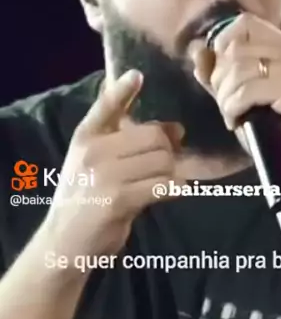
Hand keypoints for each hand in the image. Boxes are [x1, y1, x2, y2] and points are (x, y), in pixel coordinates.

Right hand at [43, 70, 185, 259]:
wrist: (65, 242)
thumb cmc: (86, 198)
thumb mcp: (94, 162)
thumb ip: (127, 141)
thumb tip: (177, 129)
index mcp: (86, 137)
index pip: (106, 105)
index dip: (123, 89)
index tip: (137, 76)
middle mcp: (94, 151)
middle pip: (154, 136)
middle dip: (168, 151)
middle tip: (166, 164)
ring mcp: (106, 175)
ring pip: (163, 161)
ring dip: (172, 173)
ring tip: (162, 183)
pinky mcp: (119, 199)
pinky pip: (162, 186)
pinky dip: (174, 190)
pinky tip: (170, 194)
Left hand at [191, 13, 280, 172]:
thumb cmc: (273, 130)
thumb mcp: (239, 95)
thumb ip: (218, 72)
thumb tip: (197, 49)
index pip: (244, 24)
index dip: (223, 45)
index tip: (222, 77)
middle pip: (237, 47)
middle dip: (221, 79)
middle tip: (228, 104)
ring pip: (239, 68)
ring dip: (226, 97)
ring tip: (234, 114)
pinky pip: (248, 90)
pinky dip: (234, 107)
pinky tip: (238, 121)